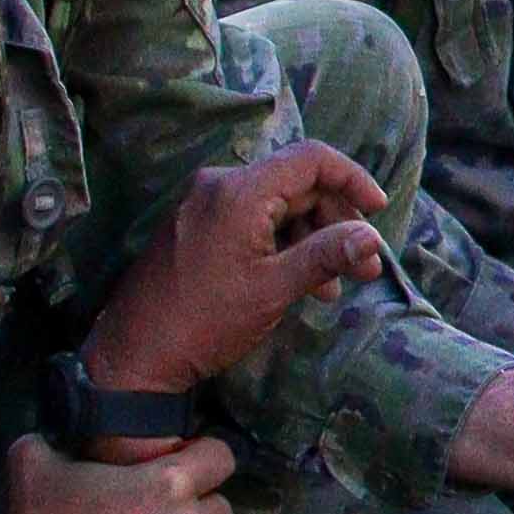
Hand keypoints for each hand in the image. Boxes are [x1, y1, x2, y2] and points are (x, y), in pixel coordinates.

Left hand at [81, 144, 388, 390]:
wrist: (135, 356)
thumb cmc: (205, 321)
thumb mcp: (274, 289)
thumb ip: (326, 255)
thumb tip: (372, 237)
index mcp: (239, 192)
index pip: (311, 158)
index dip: (352, 179)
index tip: (377, 212)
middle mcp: (219, 186)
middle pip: (296, 183)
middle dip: (335, 221)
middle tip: (363, 267)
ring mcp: (203, 205)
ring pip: (276, 206)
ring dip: (311, 239)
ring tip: (333, 288)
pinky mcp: (195, 227)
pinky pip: (251, 220)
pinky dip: (281, 244)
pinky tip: (298, 282)